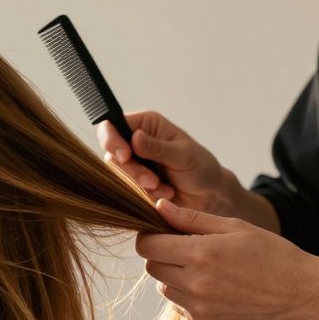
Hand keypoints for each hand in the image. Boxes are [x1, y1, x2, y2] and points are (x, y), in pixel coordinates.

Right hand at [97, 111, 230, 214]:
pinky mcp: (132, 181)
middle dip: (131, 170)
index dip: (111, 140)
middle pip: (112, 153)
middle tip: (152, 181)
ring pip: (117, 173)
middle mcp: (134, 141)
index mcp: (146, 124)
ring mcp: (132, 162)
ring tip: (162, 188)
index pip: (112, 125)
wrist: (207, 195)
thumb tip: (135, 137)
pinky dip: (142, 194)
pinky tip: (162, 193)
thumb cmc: (200, 168)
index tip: (125, 156)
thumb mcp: (182, 155)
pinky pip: (124, 188)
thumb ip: (157, 148)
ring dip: (138, 184)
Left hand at [135, 198, 318, 319]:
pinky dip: (185, 294)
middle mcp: (195, 283)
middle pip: (151, 266)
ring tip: (203, 268)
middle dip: (161, 255)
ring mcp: (198, 306)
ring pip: (162, 287)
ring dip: (172, 276)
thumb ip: (192, 218)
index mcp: (201, 254)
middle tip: (185, 248)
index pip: (147, 246)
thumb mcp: (235, 227)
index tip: (159, 232)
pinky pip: (177, 305)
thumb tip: (159, 207)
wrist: (300, 294)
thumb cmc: (272, 254)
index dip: (149, 236)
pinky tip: (211, 286)